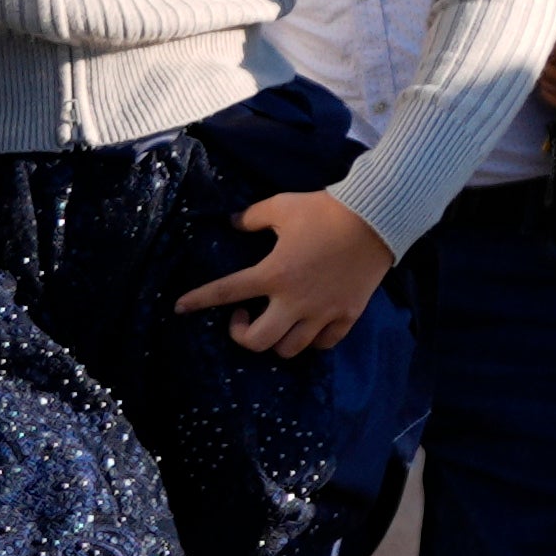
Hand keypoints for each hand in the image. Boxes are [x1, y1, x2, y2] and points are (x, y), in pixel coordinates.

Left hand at [176, 189, 393, 356]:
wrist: (375, 218)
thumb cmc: (324, 211)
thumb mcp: (281, 206)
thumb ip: (251, 218)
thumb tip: (233, 223)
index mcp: (274, 274)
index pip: (227, 291)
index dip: (199, 300)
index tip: (180, 308)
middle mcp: (294, 301)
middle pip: (258, 342)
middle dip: (242, 335)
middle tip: (243, 316)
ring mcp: (322, 313)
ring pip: (289, 349)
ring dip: (275, 339)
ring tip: (275, 321)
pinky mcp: (346, 316)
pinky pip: (322, 344)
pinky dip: (310, 340)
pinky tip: (306, 326)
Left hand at [534, 0, 555, 118]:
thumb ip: (554, 21)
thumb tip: (525, 27)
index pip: (544, 51)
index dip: (540, 36)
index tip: (542, 28)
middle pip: (542, 69)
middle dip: (540, 52)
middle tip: (549, 40)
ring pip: (544, 84)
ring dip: (545, 69)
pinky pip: (552, 98)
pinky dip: (552, 84)